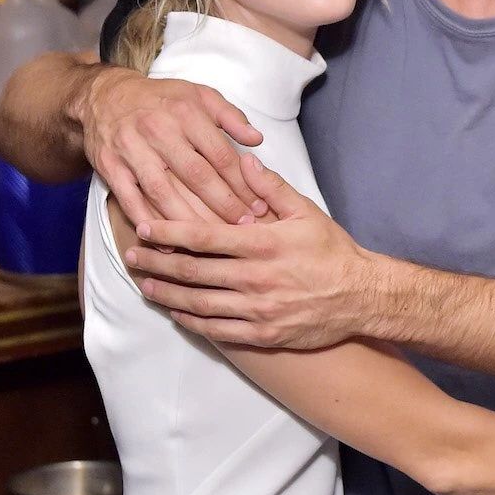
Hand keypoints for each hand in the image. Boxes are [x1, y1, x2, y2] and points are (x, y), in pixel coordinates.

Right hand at [78, 66, 264, 224]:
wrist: (103, 96)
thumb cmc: (160, 99)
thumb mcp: (199, 94)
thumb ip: (231, 116)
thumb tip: (257, 139)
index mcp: (185, 112)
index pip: (220, 155)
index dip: (243, 183)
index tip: (260, 205)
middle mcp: (158, 130)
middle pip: (196, 175)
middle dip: (224, 205)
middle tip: (245, 227)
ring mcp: (132, 150)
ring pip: (164, 193)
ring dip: (190, 220)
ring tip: (214, 240)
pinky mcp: (110, 167)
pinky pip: (131, 201)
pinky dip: (150, 223)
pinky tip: (168, 243)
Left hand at [127, 155, 377, 347]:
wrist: (361, 296)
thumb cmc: (332, 251)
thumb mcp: (305, 212)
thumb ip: (271, 188)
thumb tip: (243, 161)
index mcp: (262, 244)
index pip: (204, 237)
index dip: (170, 233)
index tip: (145, 228)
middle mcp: (256, 278)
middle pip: (193, 272)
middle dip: (158, 263)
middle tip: (132, 256)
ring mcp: (258, 309)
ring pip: (200, 304)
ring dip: (168, 295)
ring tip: (146, 285)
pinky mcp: (264, 333)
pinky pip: (219, 330)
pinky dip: (194, 322)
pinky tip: (178, 314)